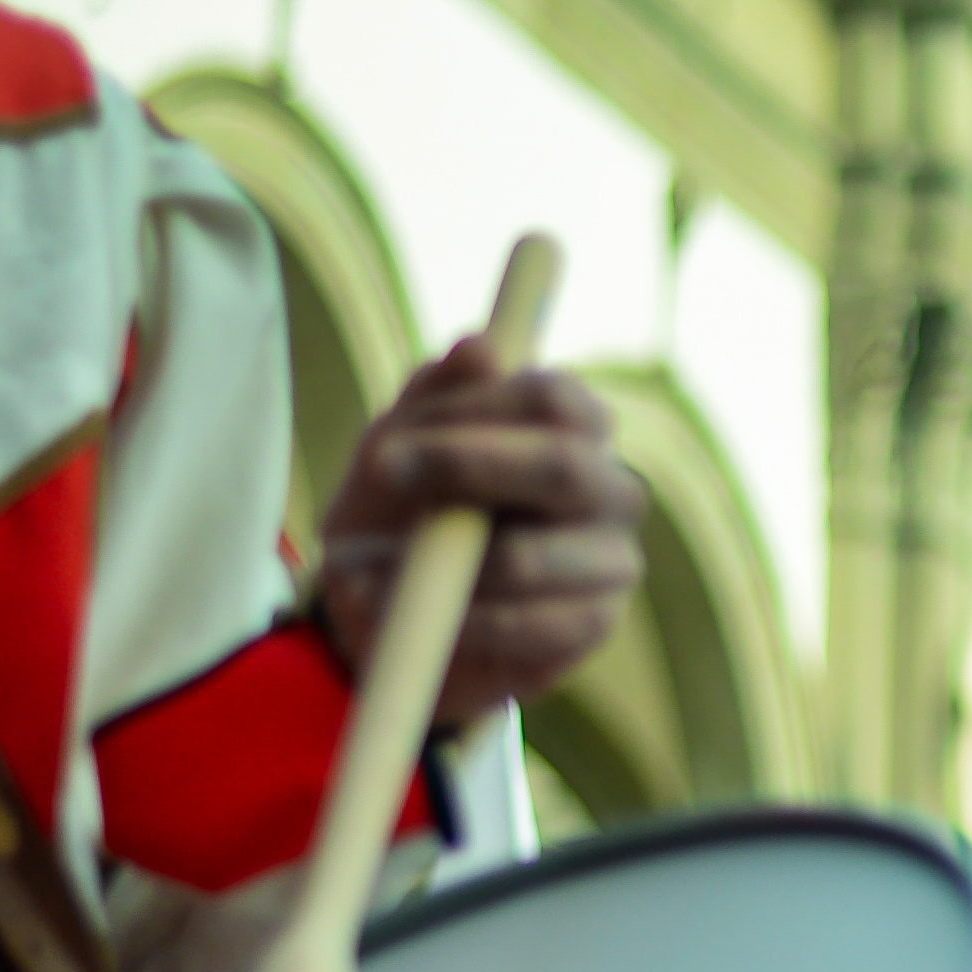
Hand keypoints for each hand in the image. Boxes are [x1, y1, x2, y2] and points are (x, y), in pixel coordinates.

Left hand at [313, 345, 640, 727]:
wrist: (396, 613)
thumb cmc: (403, 511)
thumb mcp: (399, 445)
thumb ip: (436, 395)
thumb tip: (482, 347)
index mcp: (574, 428)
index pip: (554, 400)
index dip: (474, 414)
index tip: (391, 445)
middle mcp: (609, 487)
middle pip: (566, 466)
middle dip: (466, 470)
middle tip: (384, 477)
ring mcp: (611, 559)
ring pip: (533, 556)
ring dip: (435, 565)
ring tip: (359, 572)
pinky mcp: (593, 624)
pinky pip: (530, 625)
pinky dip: (457, 621)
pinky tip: (410, 615)